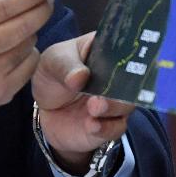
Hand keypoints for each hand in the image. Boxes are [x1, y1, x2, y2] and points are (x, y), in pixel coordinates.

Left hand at [31, 32, 132, 173]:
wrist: (44, 110)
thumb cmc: (52, 75)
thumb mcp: (52, 62)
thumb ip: (65, 67)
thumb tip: (80, 75)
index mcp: (106, 51)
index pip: (124, 48)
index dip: (128, 53)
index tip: (124, 59)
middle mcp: (118, 78)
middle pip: (132, 79)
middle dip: (120, 86)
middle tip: (102, 91)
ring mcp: (115, 102)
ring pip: (127, 105)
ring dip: (112, 107)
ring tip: (94, 107)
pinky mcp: (110, 125)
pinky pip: (116, 128)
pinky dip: (106, 128)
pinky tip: (91, 126)